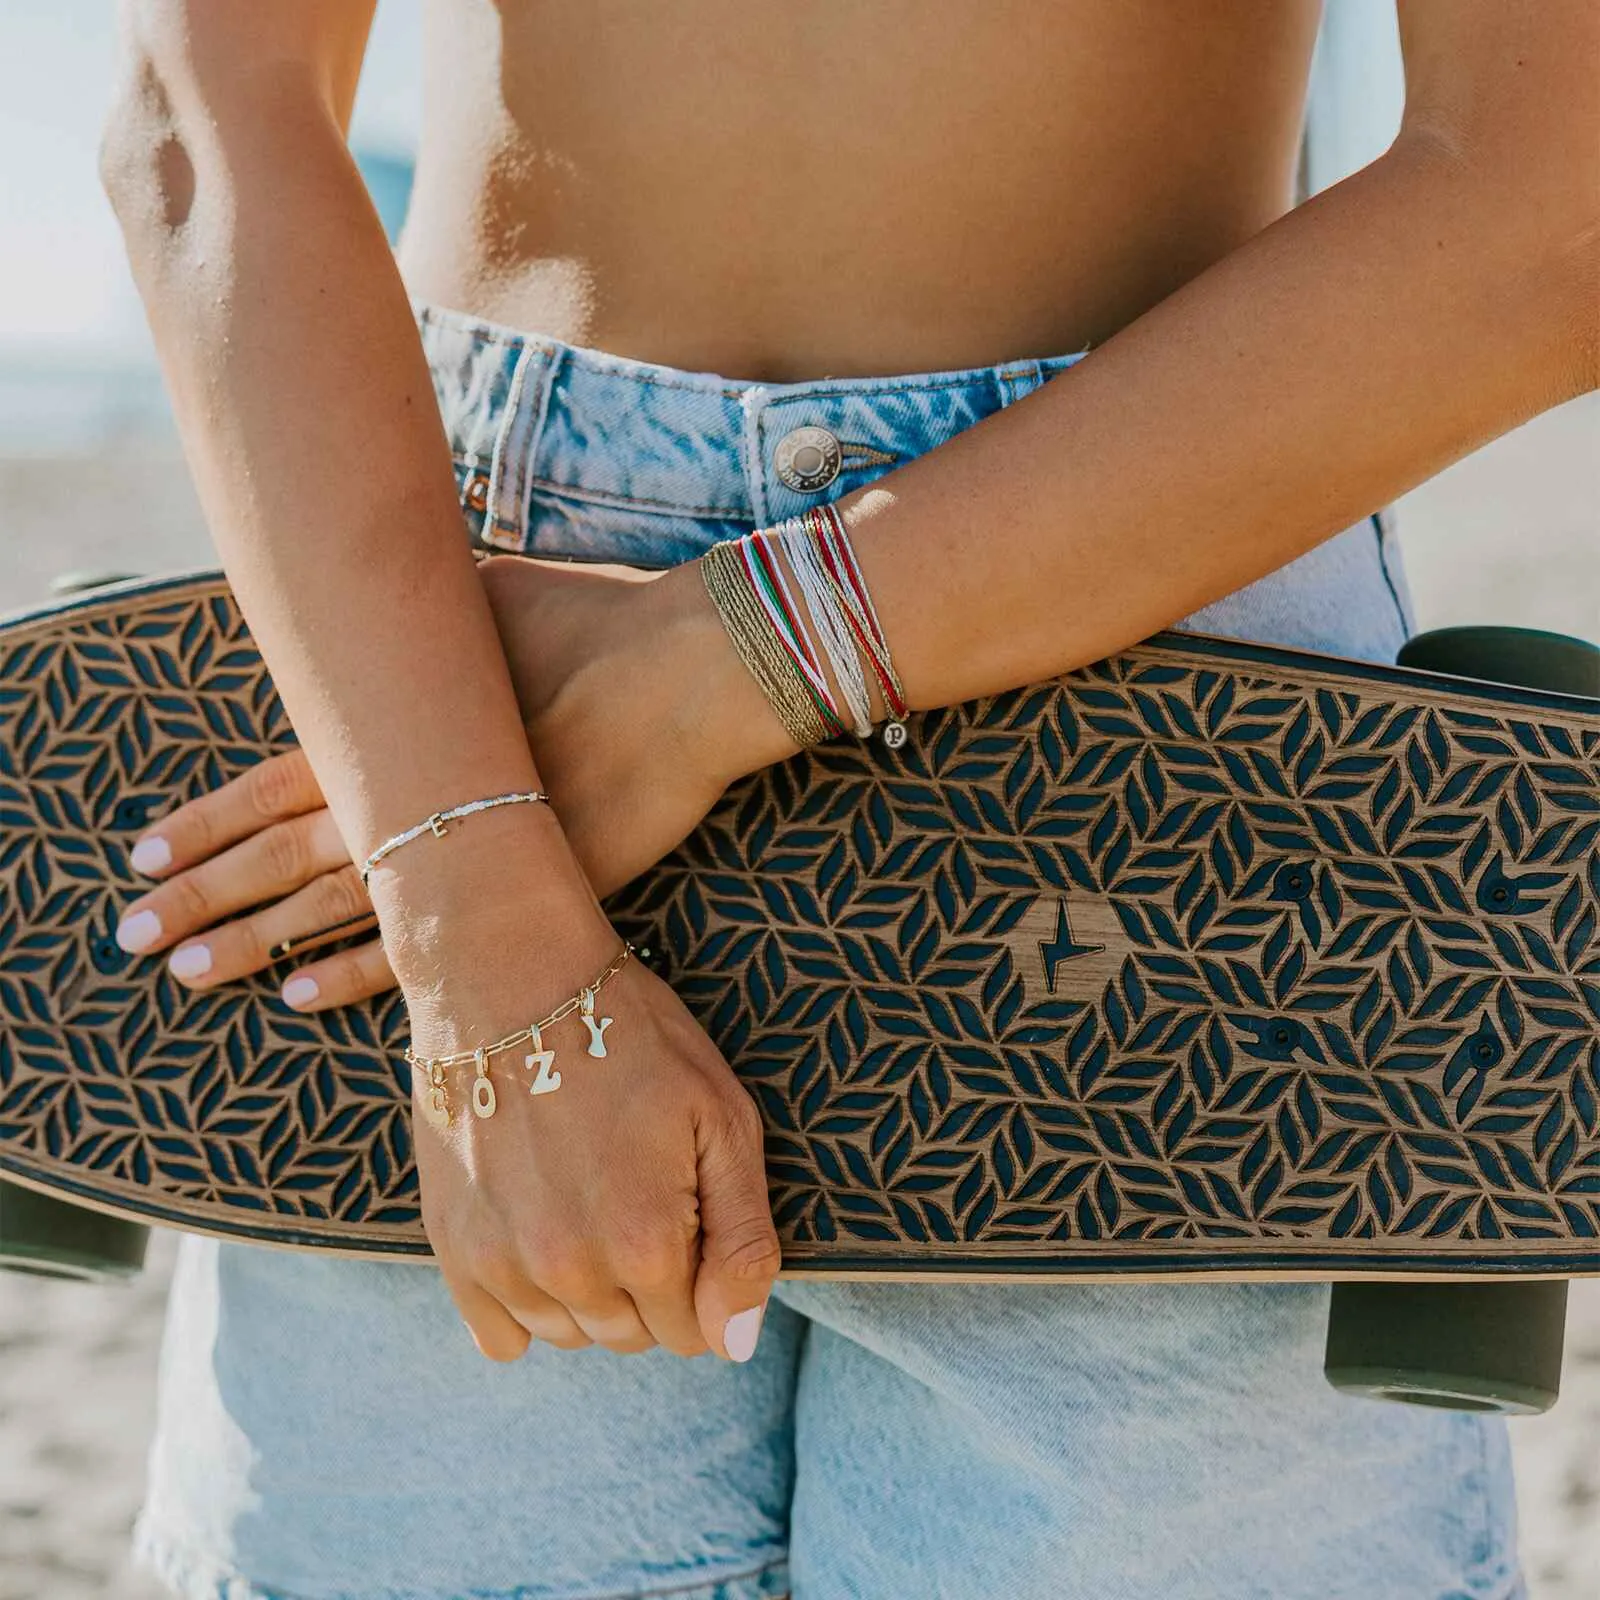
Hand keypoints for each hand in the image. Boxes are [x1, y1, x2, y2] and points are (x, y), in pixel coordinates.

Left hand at [115, 555, 788, 1007]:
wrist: (687, 674)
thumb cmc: (595, 623)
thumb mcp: (487, 602)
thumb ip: (428, 637)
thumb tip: (397, 623)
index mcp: (400, 727)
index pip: (271, 785)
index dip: (207, 822)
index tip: (145, 855)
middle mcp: (414, 795)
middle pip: (282, 855)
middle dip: (205, 895)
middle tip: (135, 936)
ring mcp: (464, 852)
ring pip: (335, 909)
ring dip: (255, 943)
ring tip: (189, 974)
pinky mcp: (523, 893)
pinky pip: (426, 948)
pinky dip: (359, 973)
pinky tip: (299, 997)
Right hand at [406, 912, 779, 1363]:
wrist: (510, 976)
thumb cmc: (631, 1037)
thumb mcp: (721, 1116)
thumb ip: (743, 1238)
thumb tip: (735, 1345)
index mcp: (647, 1243)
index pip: (696, 1332)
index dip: (704, 1280)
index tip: (688, 1213)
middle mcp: (571, 1272)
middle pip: (632, 1336)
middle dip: (652, 1287)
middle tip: (639, 1193)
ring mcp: (504, 1264)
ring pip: (571, 1335)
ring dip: (591, 1294)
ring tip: (590, 1200)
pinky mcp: (453, 1248)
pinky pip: (499, 1336)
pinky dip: (526, 1308)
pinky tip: (539, 1241)